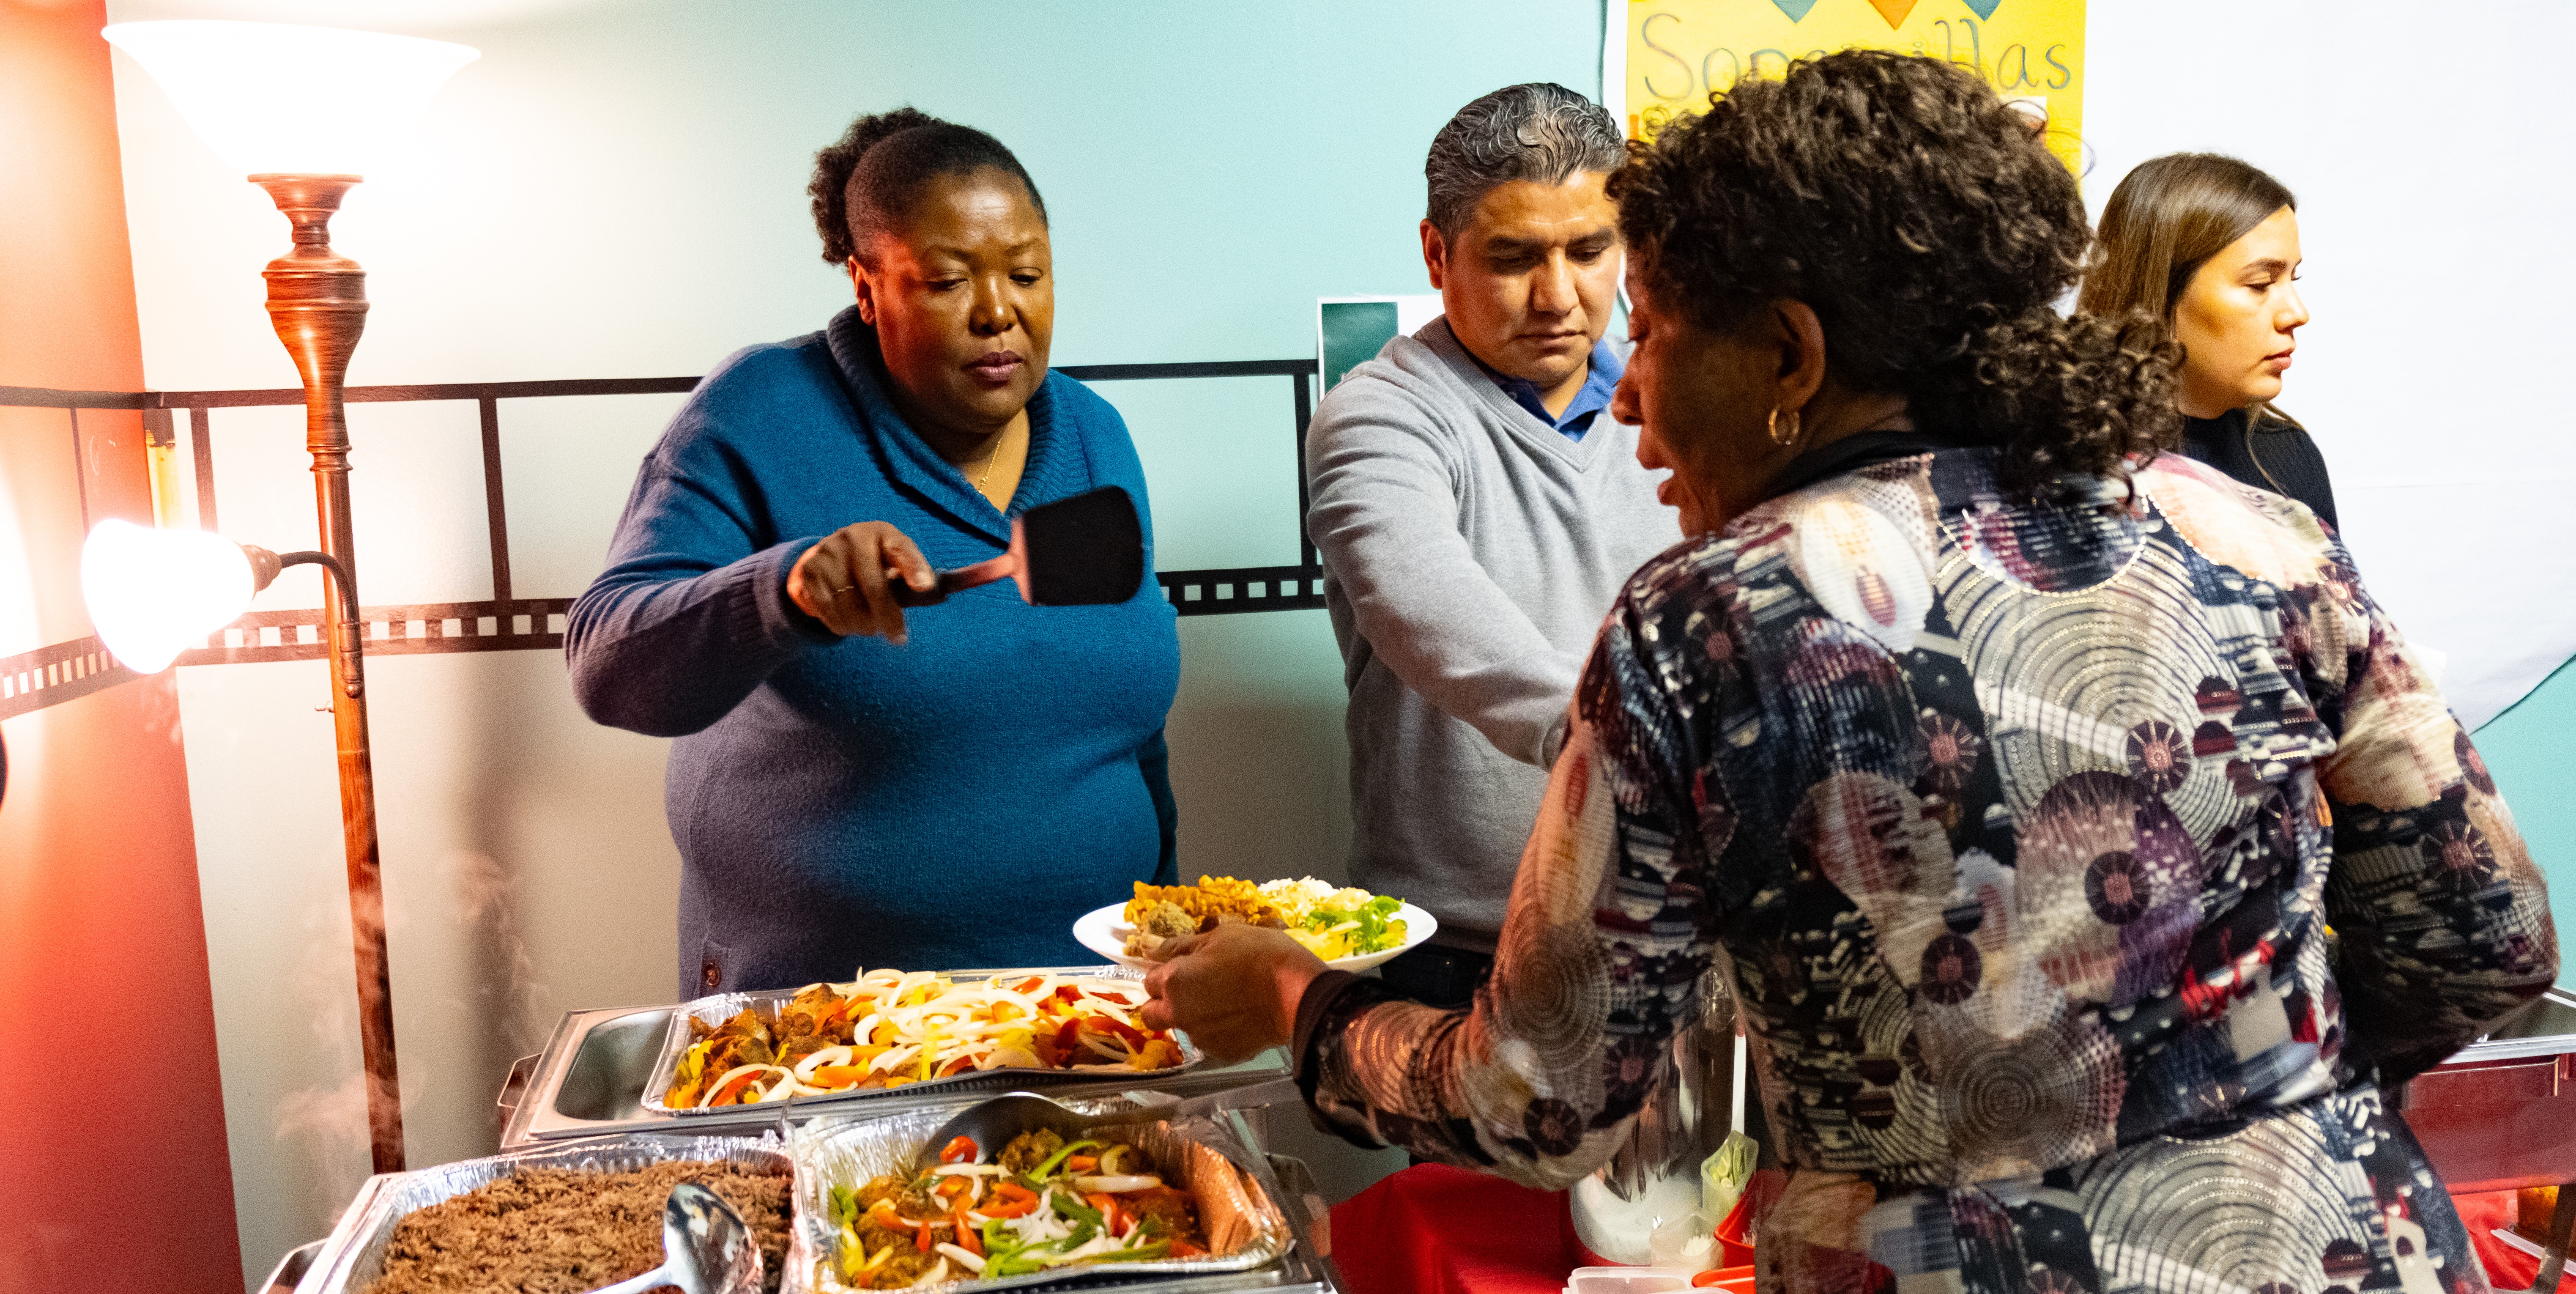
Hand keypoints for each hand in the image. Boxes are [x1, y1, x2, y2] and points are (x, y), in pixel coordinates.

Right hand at [787, 521, 935, 642]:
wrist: (830, 553)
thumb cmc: (877, 562)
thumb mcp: (898, 562)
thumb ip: (919, 577)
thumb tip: (942, 593)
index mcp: (884, 534)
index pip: (901, 549)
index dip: (913, 567)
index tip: (925, 587)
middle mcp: (854, 538)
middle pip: (873, 585)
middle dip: (888, 617)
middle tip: (898, 638)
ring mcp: (828, 554)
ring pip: (849, 604)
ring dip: (863, 625)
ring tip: (871, 627)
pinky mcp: (810, 572)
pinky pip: (828, 611)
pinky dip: (842, 625)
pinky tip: (850, 623)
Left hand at [1140, 924, 1328, 1064]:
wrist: (1298, 992)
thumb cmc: (1260, 955)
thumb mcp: (1221, 936)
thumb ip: (1182, 946)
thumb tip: (1155, 950)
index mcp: (1174, 981)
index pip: (1149, 980)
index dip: (1164, 973)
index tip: (1183, 968)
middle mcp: (1179, 1013)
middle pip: (1152, 1014)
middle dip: (1163, 1003)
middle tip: (1191, 989)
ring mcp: (1200, 1038)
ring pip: (1182, 1028)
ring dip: (1192, 1017)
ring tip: (1224, 1002)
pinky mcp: (1222, 1054)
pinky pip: (1209, 1042)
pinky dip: (1217, 1031)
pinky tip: (1239, 1018)